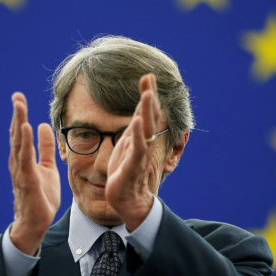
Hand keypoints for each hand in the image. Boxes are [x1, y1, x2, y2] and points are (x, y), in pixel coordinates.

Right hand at [8, 92, 60, 254]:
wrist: (37, 222)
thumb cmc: (41, 196)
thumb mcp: (48, 167)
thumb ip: (46, 147)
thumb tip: (43, 126)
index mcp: (23, 158)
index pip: (20, 132)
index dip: (20, 115)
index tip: (19, 97)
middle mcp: (18, 162)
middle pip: (16, 134)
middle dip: (17, 114)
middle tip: (16, 96)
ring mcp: (21, 171)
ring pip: (18, 143)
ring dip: (19, 123)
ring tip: (20, 106)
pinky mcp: (27, 180)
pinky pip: (25, 158)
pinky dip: (25, 142)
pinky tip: (26, 128)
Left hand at [106, 74, 164, 230]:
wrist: (128, 200)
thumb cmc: (126, 172)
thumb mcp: (128, 145)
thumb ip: (133, 129)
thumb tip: (138, 112)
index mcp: (141, 136)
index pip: (146, 112)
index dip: (148, 94)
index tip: (148, 75)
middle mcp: (144, 143)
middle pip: (149, 117)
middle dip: (149, 97)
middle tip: (149, 78)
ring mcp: (140, 154)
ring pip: (146, 130)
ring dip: (147, 112)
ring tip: (148, 95)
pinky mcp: (133, 167)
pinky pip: (138, 149)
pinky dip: (138, 136)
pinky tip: (137, 123)